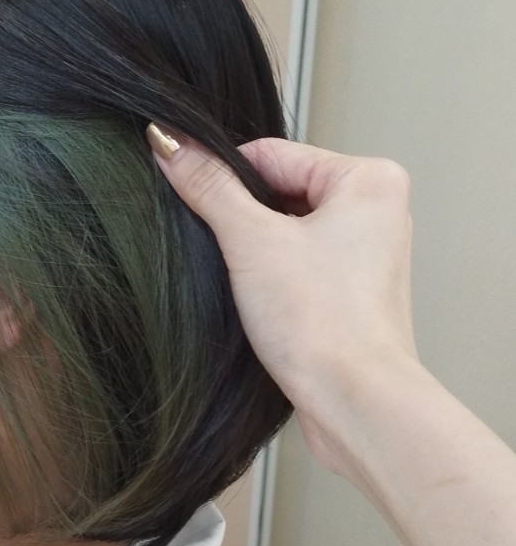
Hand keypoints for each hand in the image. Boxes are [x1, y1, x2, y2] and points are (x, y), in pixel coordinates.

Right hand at [147, 127, 418, 471]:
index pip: (272, 154)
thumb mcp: (251, 241)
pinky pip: (297, 262)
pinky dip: (269, 274)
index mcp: (369, 179)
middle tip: (221, 248)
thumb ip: (208, 187)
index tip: (184, 189)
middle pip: (279, 190)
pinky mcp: (350, 291)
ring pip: (286, 229)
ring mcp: (365, 254)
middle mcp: (376, 211)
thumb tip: (168, 143)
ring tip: (243, 279)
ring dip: (254, 249)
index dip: (223, 175)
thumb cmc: (324, 323)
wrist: (354, 403)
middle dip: (242, 217)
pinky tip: (257, 298)